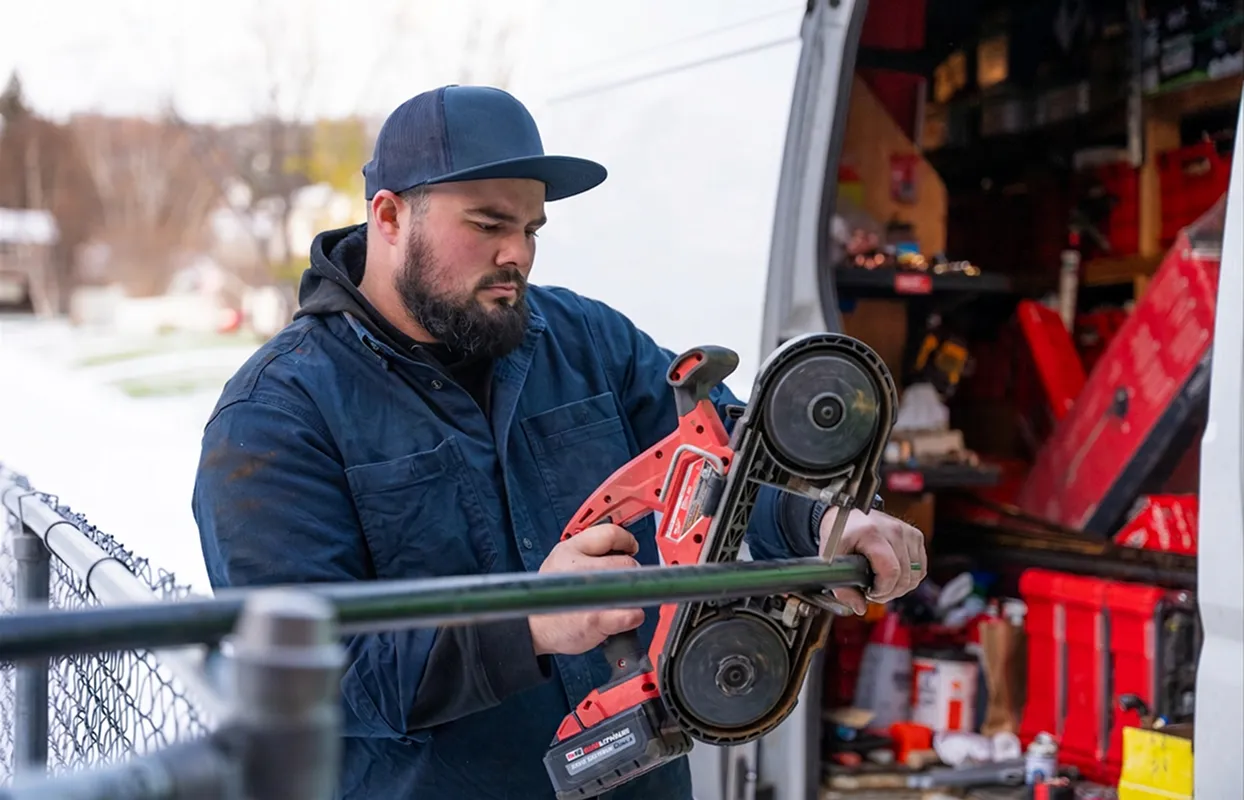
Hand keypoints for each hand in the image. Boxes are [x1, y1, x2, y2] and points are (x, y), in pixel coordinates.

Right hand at [528, 524, 645, 655]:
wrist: (534, 629)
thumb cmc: (551, 595)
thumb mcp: (561, 559)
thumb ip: (588, 550)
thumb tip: (622, 547)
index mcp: (569, 549)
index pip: (610, 533)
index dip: (626, 540)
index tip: (630, 548)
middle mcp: (578, 568)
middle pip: (626, 562)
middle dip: (629, 573)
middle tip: (619, 582)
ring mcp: (588, 594)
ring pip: (632, 586)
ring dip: (632, 594)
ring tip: (616, 600)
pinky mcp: (596, 619)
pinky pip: (632, 613)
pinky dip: (633, 616)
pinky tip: (620, 617)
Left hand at [819, 507, 926, 614]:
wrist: (847, 513)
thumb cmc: (839, 533)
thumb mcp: (832, 559)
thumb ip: (842, 588)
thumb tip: (859, 607)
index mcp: (871, 533)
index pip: (891, 571)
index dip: (882, 590)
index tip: (869, 592)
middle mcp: (893, 530)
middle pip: (905, 577)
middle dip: (889, 592)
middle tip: (873, 591)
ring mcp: (907, 532)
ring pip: (916, 575)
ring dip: (901, 587)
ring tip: (882, 584)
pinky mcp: (915, 535)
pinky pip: (921, 568)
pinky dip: (909, 578)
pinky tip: (893, 575)